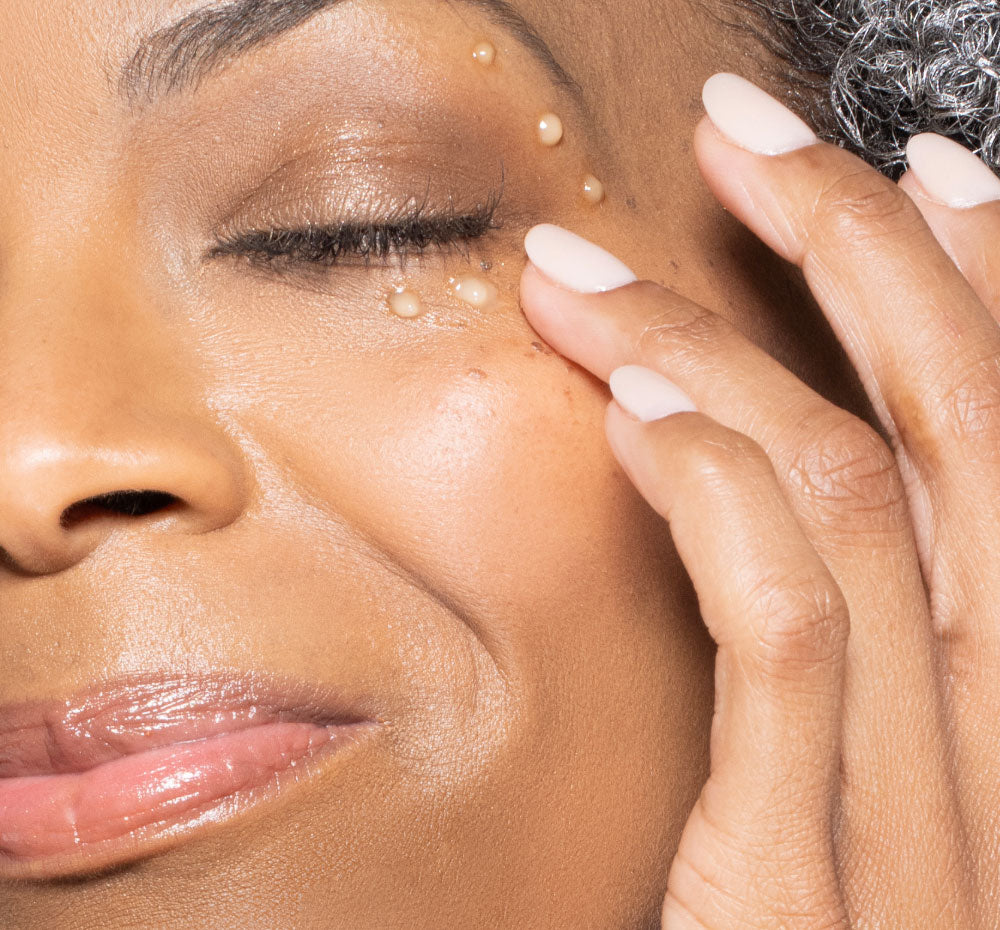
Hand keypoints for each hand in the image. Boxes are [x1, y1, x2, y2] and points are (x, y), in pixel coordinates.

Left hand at [518, 72, 999, 928]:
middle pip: (967, 428)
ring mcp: (938, 826)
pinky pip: (794, 631)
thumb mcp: (857, 796)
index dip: (997, 282)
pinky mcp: (813, 890)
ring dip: (722, 342)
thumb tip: (758, 482)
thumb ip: (844, 655)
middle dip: (865, 247)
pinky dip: (717, 489)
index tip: (920, 168)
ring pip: (863, 501)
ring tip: (587, 263)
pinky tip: (625, 402)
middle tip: (754, 126)